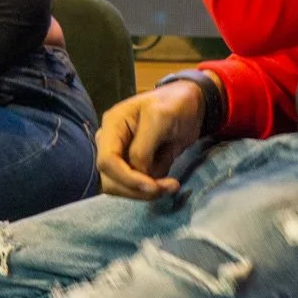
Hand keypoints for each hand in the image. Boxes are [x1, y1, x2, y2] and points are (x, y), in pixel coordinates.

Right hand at [94, 79, 208, 199]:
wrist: (190, 106)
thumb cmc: (174, 105)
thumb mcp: (160, 118)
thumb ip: (143, 147)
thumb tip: (138, 173)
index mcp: (112, 126)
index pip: (106, 161)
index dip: (127, 178)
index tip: (153, 185)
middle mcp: (111, 143)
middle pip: (111, 180)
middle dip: (137, 189)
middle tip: (167, 187)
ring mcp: (121, 157)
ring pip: (121, 188)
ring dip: (145, 193)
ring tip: (170, 185)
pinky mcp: (134, 167)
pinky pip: (135, 188)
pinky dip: (151, 190)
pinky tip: (169, 182)